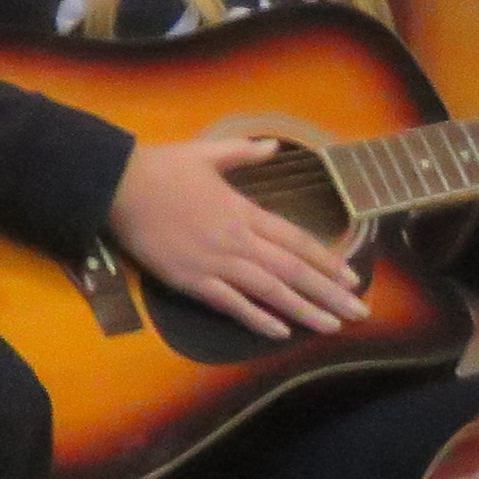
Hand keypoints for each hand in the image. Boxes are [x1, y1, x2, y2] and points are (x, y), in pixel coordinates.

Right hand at [107, 134, 372, 340]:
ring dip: (303, 311)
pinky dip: (256, 318)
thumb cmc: (163, 167)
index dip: (327, 260)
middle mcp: (237, 240)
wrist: (119, 186)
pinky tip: (280, 332)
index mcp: (244, 211)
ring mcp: (214, 263)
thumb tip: (272, 145)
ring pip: (269, 292)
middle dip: (328, 293)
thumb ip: (244, 153)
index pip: (296, 240)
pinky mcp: (191, 281)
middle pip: (292, 271)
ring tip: (331, 326)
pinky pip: (230, 304)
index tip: (352, 277)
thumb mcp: (208, 152)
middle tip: (359, 312)